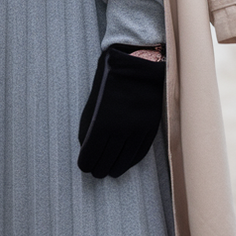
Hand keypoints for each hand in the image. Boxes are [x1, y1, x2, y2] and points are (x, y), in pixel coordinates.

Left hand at [77, 44, 165, 178]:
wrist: (139, 63)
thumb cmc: (111, 78)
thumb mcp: (94, 99)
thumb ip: (89, 124)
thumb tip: (86, 145)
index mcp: (103, 121)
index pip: (93, 152)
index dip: (87, 162)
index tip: (84, 167)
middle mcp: (122, 129)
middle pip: (108, 158)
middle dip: (100, 167)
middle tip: (96, 172)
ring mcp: (138, 129)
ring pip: (126, 158)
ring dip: (116, 168)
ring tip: (110, 172)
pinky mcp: (151, 127)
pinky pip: (141, 151)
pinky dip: (132, 160)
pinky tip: (126, 164)